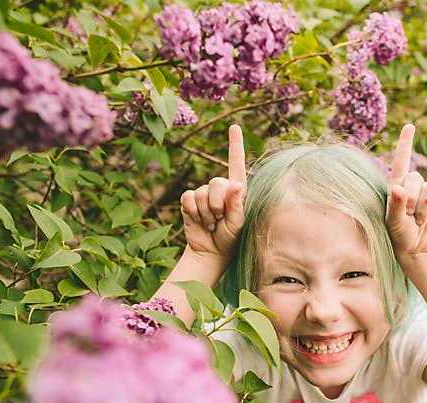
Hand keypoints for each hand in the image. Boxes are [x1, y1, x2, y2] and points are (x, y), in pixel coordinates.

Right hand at [179, 124, 246, 264]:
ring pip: (201, 192)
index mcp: (236, 190)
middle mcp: (220, 189)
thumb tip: (236, 184)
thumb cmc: (230, 239)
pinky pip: (188, 197)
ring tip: (211, 224)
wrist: (210, 251)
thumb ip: (237, 205)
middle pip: (216, 182)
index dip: (234, 145)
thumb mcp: (238, 224)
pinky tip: (199, 221)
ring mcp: (203, 194)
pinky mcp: (189, 201)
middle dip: (218, 204)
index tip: (234, 126)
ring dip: (206, 213)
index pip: (235, 164)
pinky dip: (193, 211)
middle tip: (220, 220)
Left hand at [384, 124, 426, 267]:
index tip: (409, 126)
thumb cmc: (401, 236)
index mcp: (397, 188)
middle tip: (409, 215)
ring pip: (424, 185)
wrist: (419, 250)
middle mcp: (413, 187)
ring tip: (418, 220)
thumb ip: (395, 205)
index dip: (405, 143)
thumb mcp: (393, 222)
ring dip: (420, 205)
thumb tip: (397, 188)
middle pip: (412, 176)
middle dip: (409, 197)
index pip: (401, 162)